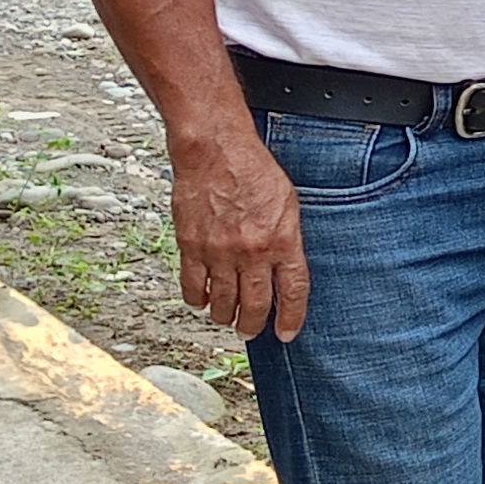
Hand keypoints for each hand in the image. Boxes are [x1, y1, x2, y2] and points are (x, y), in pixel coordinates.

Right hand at [170, 127, 308, 342]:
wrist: (214, 150)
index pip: (292, 291)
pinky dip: (197, 300)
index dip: (291, 318)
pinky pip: (193, 286)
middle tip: (250, 332)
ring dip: (225, 316)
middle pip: (254, 305)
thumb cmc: (252, 170)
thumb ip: (287, 238)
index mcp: (282, 239)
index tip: (286, 333)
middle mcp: (252, 250)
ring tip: (226, 318)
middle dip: (253, 325)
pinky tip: (202, 301)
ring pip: (222, 302)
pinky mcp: (192, 246)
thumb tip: (285, 269)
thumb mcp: (287, 202)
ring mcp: (220, 251)